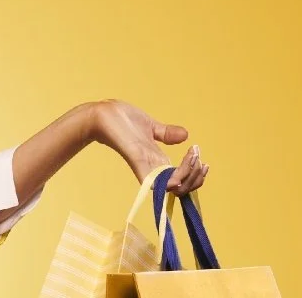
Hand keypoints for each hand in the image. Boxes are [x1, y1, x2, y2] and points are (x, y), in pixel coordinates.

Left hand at [87, 99, 208, 193]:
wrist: (101, 114)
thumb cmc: (122, 121)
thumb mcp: (151, 127)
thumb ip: (167, 134)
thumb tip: (186, 136)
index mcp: (158, 162)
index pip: (183, 180)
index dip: (195, 175)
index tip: (200, 156)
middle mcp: (153, 168)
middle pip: (183, 188)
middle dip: (196, 176)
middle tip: (197, 155)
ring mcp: (145, 167)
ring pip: (174, 186)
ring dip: (188, 174)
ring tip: (193, 154)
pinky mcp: (136, 161)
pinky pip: (154, 181)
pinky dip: (170, 180)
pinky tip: (179, 172)